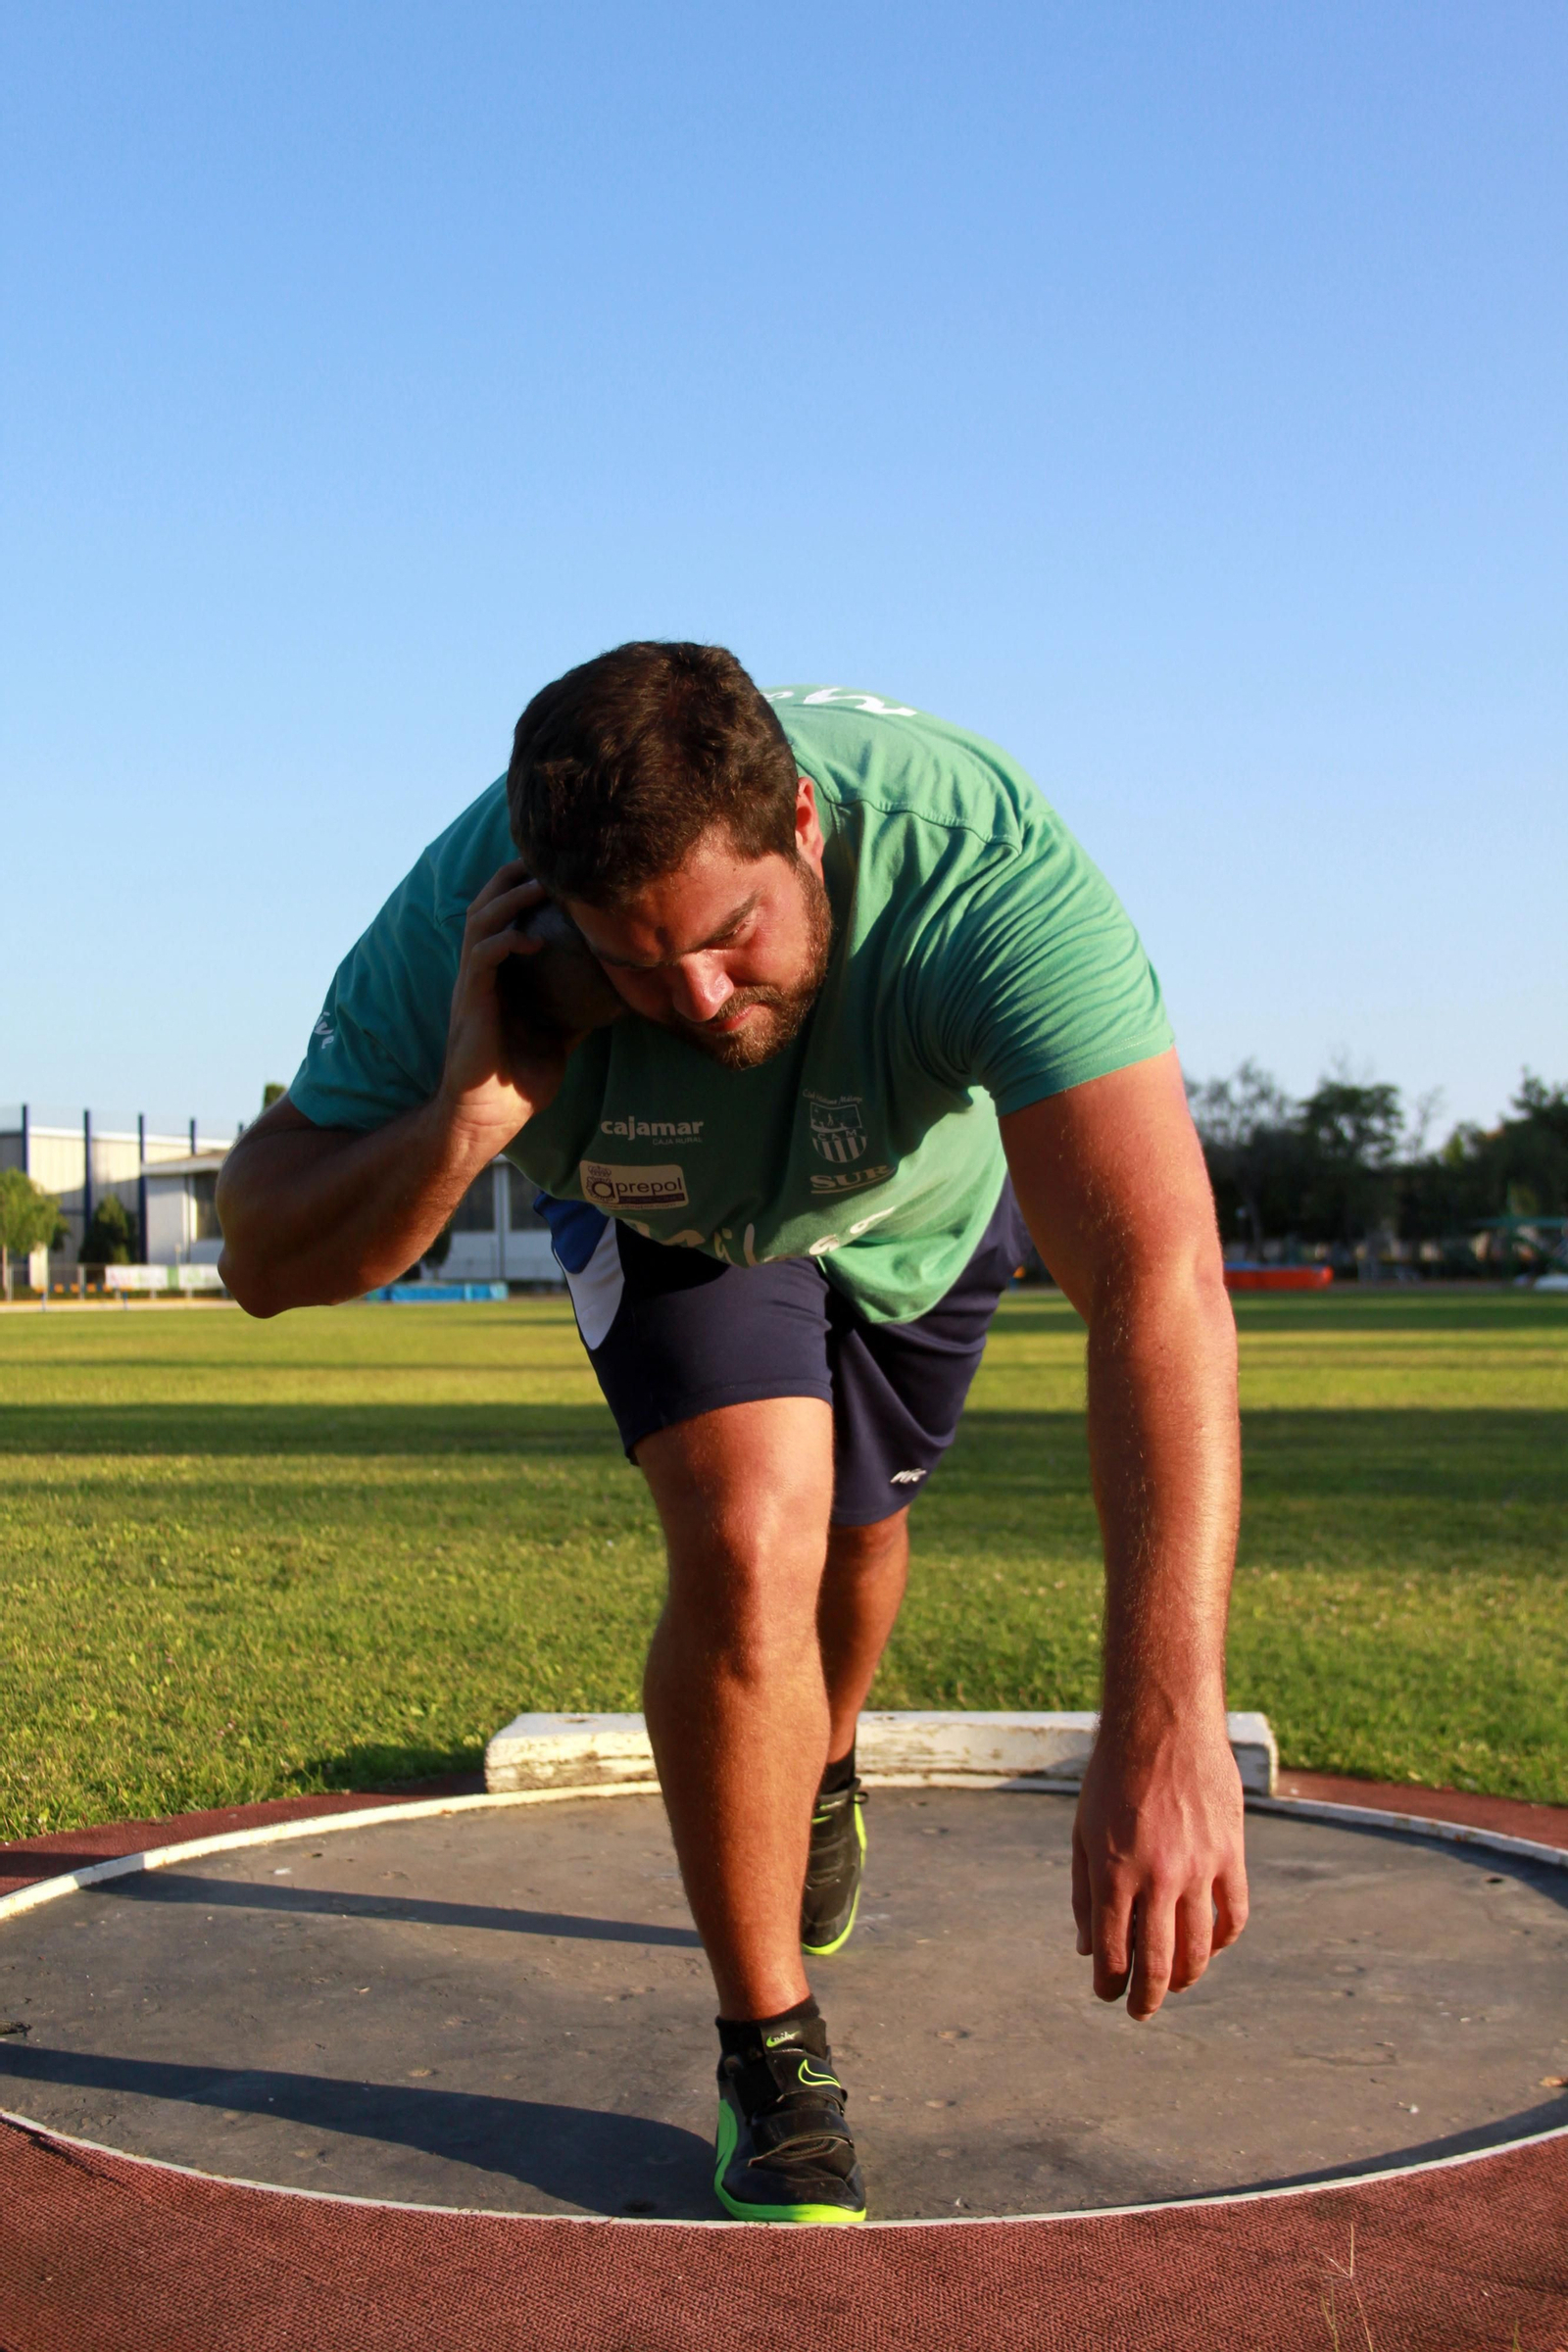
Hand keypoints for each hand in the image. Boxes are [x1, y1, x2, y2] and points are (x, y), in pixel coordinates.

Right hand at [437, 861, 582, 1144]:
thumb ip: (579, 1010)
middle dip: (515, 876)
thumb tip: (622, 997)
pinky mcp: (471, 1000)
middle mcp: (481, 971)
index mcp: (499, 974)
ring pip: (481, 919)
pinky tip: (532, 940)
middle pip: (488, 902)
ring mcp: (473, 984)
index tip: (561, 872)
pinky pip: (483, 956)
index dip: (525, 887)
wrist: (487, 1118)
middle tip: (550, 863)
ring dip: (510, 898)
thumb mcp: (560, 1038)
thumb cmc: (519, 1081)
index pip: (506, 914)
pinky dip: (506, 940)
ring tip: (541, 886)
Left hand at [1071, 1709, 1248, 2019]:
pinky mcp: (1231, 1854)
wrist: (1162, 1723)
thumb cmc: (1112, 1775)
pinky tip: (1211, 1944)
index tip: (1107, 1994)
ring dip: (1187, 1977)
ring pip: (1199, 1949)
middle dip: (1146, 1998)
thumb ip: (1083, 1893)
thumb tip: (1088, 1951)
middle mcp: (1156, 1877)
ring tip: (1176, 1984)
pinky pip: (1234, 1915)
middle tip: (1141, 2011)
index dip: (1109, 1984)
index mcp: (1112, 1872)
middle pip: (1156, 1964)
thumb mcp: (1083, 1832)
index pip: (1113, 1954)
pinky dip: (1224, 1940)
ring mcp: (1198, 1868)